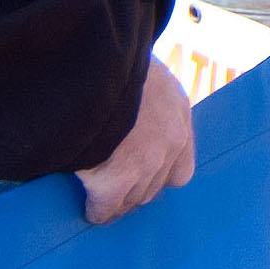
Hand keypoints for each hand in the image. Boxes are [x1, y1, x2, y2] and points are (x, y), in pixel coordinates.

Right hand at [76, 61, 195, 225]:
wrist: (95, 61)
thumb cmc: (111, 58)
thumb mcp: (139, 69)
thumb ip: (144, 95)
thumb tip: (130, 113)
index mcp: (178, 111)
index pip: (181, 167)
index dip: (159, 174)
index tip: (140, 175)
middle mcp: (171, 141)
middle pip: (156, 186)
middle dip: (136, 189)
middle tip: (117, 191)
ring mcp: (146, 163)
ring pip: (134, 198)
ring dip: (118, 201)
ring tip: (103, 201)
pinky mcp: (116, 178)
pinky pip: (106, 207)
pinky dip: (97, 210)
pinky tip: (88, 208)